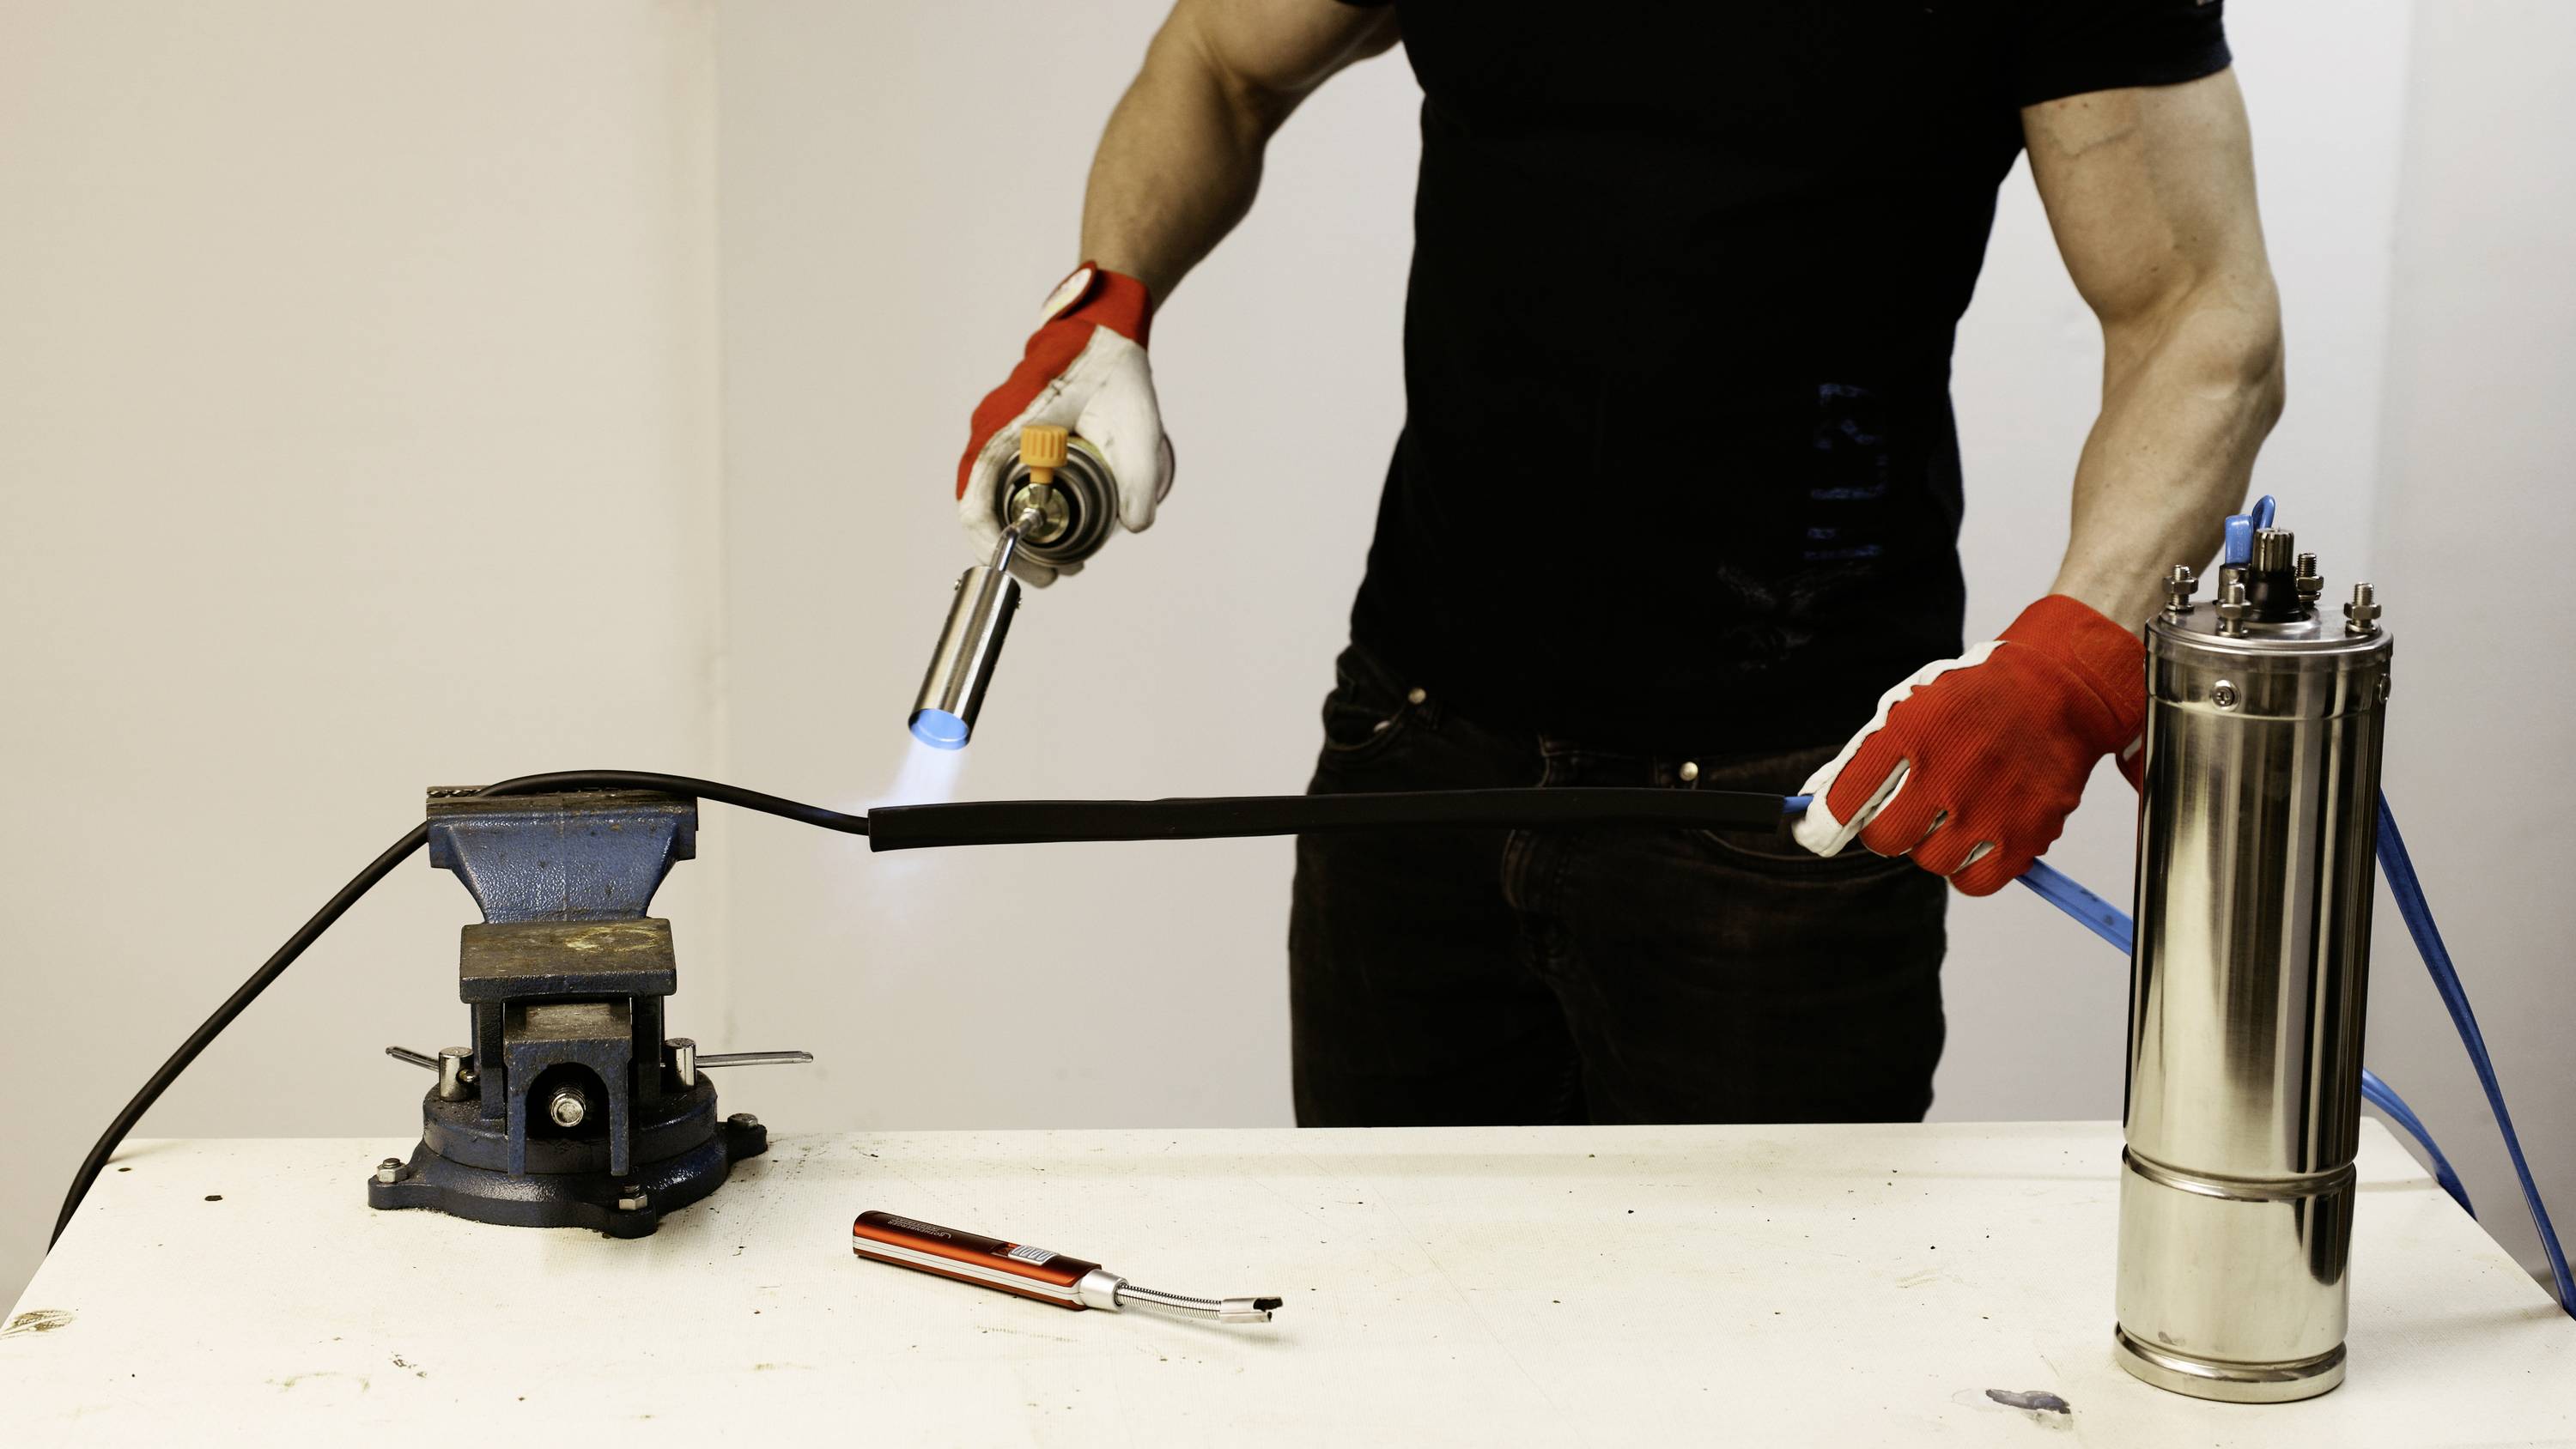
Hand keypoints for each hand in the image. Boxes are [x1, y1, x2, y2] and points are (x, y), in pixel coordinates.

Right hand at [956, 263, 1172, 585]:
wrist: (1102, 328)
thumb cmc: (1112, 368)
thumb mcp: (1135, 423)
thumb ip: (1138, 476)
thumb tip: (1135, 525)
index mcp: (1006, 428)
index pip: (975, 504)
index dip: (998, 547)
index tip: (1037, 573)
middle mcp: (989, 430)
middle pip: (979, 508)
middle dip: (1015, 549)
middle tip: (1059, 573)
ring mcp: (994, 431)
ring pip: (988, 496)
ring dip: (1019, 530)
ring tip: (1063, 557)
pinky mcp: (1007, 433)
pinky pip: (1000, 480)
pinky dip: (1021, 508)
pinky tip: (1058, 523)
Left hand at [1791, 595, 2145, 895]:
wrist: (2057, 691)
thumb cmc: (1972, 703)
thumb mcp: (1911, 707)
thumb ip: (1865, 756)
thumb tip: (1816, 809)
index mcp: (1912, 730)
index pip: (1846, 797)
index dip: (1824, 822)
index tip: (1819, 830)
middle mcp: (1949, 770)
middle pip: (1885, 839)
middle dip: (1886, 830)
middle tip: (1904, 813)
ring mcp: (1989, 805)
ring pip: (1930, 861)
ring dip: (1932, 845)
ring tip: (1953, 813)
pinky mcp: (2026, 833)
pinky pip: (1974, 882)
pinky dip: (1967, 870)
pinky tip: (1973, 840)